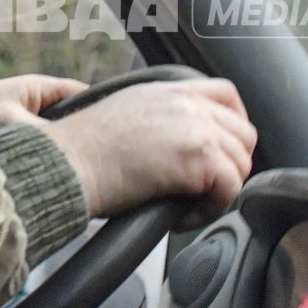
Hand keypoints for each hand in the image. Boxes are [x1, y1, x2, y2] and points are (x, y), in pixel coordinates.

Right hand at [40, 78, 256, 222]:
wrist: (64, 164)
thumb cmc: (79, 152)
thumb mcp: (123, 114)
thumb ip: (157, 119)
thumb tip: (175, 149)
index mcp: (168, 90)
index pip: (226, 94)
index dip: (234, 125)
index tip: (223, 151)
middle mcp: (186, 102)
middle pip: (242, 133)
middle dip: (230, 166)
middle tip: (202, 190)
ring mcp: (196, 127)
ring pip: (240, 164)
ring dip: (219, 192)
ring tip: (187, 207)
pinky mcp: (198, 157)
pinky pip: (230, 189)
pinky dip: (211, 210)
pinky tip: (182, 217)